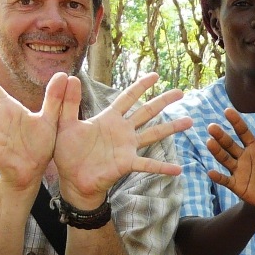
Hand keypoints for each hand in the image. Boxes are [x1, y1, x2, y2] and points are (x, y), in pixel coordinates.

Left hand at [54, 73, 191, 208]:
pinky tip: (178, 170)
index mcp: (109, 119)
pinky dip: (162, 167)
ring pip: (154, 133)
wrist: (71, 179)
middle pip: (147, 112)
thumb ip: (68, 102)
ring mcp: (128, 147)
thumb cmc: (67, 152)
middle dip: (163, 101)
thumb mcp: (65, 124)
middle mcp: (123, 130)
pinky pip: (148, 165)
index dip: (141, 86)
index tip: (155, 75)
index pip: (128, 98)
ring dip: (172, 128)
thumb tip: (69, 76)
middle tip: (181, 92)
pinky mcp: (127, 163)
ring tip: (190, 121)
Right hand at [206, 108, 254, 213]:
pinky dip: (218, 177)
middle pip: (230, 144)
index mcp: (254, 148)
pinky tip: (210, 172)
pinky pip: (226, 180)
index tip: (227, 111)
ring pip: (225, 159)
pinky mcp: (236, 185)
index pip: (243, 132)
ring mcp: (238, 170)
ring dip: (217, 151)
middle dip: (221, 136)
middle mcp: (243, 157)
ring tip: (209, 142)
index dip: (236, 122)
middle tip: (212, 127)